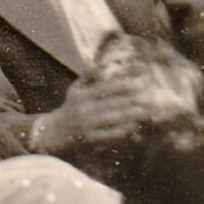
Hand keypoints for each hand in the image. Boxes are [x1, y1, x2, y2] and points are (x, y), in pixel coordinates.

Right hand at [29, 76, 158, 150]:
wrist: (53, 133)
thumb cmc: (70, 107)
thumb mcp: (75, 90)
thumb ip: (88, 77)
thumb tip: (101, 64)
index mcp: (80, 95)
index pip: (105, 88)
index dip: (123, 85)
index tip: (139, 82)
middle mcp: (83, 109)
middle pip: (112, 103)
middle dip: (132, 100)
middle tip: (149, 96)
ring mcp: (86, 125)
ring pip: (112, 118)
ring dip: (130, 114)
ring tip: (146, 110)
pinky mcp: (89, 139)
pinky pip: (109, 134)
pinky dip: (122, 130)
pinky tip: (134, 126)